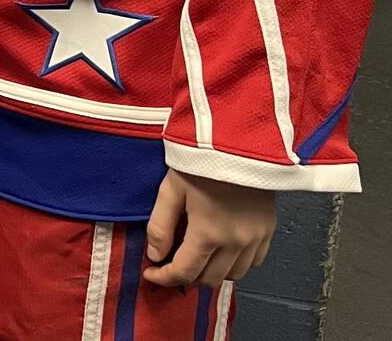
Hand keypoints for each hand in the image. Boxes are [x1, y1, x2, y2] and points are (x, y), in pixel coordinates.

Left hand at [143, 167, 274, 287]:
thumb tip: (155, 255)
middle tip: (171, 263)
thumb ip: (160, 226)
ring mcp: (255, 239)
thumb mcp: (171, 188)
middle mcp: (235, 242)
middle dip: (186, 277)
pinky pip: (253, 262)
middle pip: (209, 279)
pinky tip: (222, 250)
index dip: (164, 278)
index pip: (184, 272)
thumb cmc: (201, 160)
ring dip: (212, 272)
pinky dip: (235, 264)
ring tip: (196, 257)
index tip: (152, 274)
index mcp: (208, 233)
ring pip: (233, 275)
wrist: (240, 141)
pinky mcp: (268, 231)